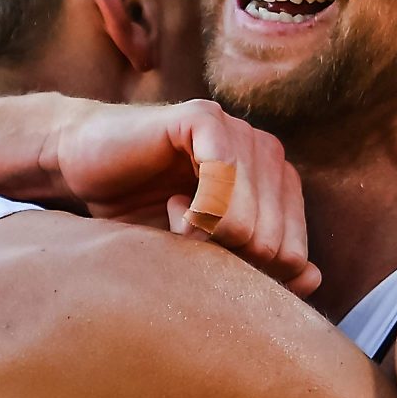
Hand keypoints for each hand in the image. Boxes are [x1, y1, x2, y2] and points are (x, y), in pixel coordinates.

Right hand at [44, 98, 317, 296]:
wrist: (83, 164)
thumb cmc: (143, 211)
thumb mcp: (206, 253)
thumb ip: (258, 266)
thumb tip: (313, 279)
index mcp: (278, 187)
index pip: (294, 254)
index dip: (245, 278)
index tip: (207, 262)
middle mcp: (269, 156)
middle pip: (274, 246)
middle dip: (225, 262)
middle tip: (186, 242)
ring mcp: (241, 133)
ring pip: (251, 224)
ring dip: (204, 241)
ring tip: (176, 221)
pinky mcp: (205, 119)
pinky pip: (224, 185)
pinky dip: (196, 213)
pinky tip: (174, 204)